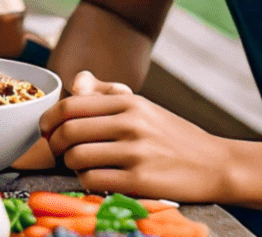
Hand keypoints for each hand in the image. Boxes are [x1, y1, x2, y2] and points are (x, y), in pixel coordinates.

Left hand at [40, 72, 231, 201]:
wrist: (215, 164)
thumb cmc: (173, 136)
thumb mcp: (144, 107)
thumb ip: (107, 93)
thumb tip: (76, 81)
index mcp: (130, 102)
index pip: (72, 104)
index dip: (49, 118)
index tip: (46, 129)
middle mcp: (131, 123)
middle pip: (68, 131)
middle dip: (54, 144)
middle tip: (58, 150)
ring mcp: (135, 152)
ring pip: (76, 157)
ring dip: (70, 165)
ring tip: (82, 165)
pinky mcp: (140, 180)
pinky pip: (92, 180)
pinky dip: (86, 181)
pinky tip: (97, 178)